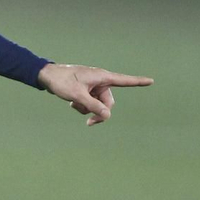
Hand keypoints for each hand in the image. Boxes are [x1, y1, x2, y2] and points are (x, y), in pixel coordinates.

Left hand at [37, 63, 152, 125]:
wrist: (47, 76)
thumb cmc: (62, 82)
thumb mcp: (77, 96)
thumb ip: (92, 106)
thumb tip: (107, 115)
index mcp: (102, 77)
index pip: (124, 80)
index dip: (138, 82)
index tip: (151, 81)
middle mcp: (100, 81)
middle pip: (108, 102)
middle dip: (99, 113)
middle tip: (89, 124)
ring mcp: (93, 86)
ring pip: (97, 104)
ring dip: (87, 109)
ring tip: (73, 104)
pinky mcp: (86, 90)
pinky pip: (89, 103)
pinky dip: (82, 105)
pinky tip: (71, 102)